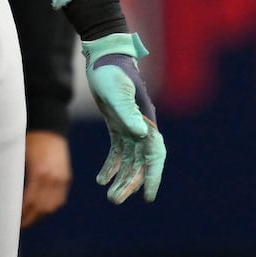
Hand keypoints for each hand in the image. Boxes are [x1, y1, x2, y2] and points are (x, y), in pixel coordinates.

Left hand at [20, 131, 70, 227]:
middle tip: (19, 224)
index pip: (30, 202)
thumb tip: (8, 197)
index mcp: (39, 173)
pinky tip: (41, 211)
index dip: (22, 213)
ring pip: (52, 206)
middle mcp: (53, 178)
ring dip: (40, 215)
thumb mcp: (19, 157)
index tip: (13, 219)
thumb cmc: (29, 140)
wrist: (48, 127)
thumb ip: (17, 177)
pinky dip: (50, 207)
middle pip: (42, 208)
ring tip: (28, 220)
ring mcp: (62, 178)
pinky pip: (59, 199)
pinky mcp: (66, 178)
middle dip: (30, 218)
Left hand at [82, 32, 165, 203]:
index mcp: (147, 120)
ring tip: (110, 196)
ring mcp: (130, 126)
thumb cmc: (111, 72)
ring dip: (121, 178)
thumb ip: (128, 114)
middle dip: (131, 183)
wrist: (103, 56)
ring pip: (129, 160)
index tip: (148, 197)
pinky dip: (111, 166)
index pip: (154, 155)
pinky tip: (101, 179)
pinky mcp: (118, 124)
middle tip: (115, 200)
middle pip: (140, 162)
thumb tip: (141, 134)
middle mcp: (142, 126)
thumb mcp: (116, 93)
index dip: (153, 176)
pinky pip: (118, 151)